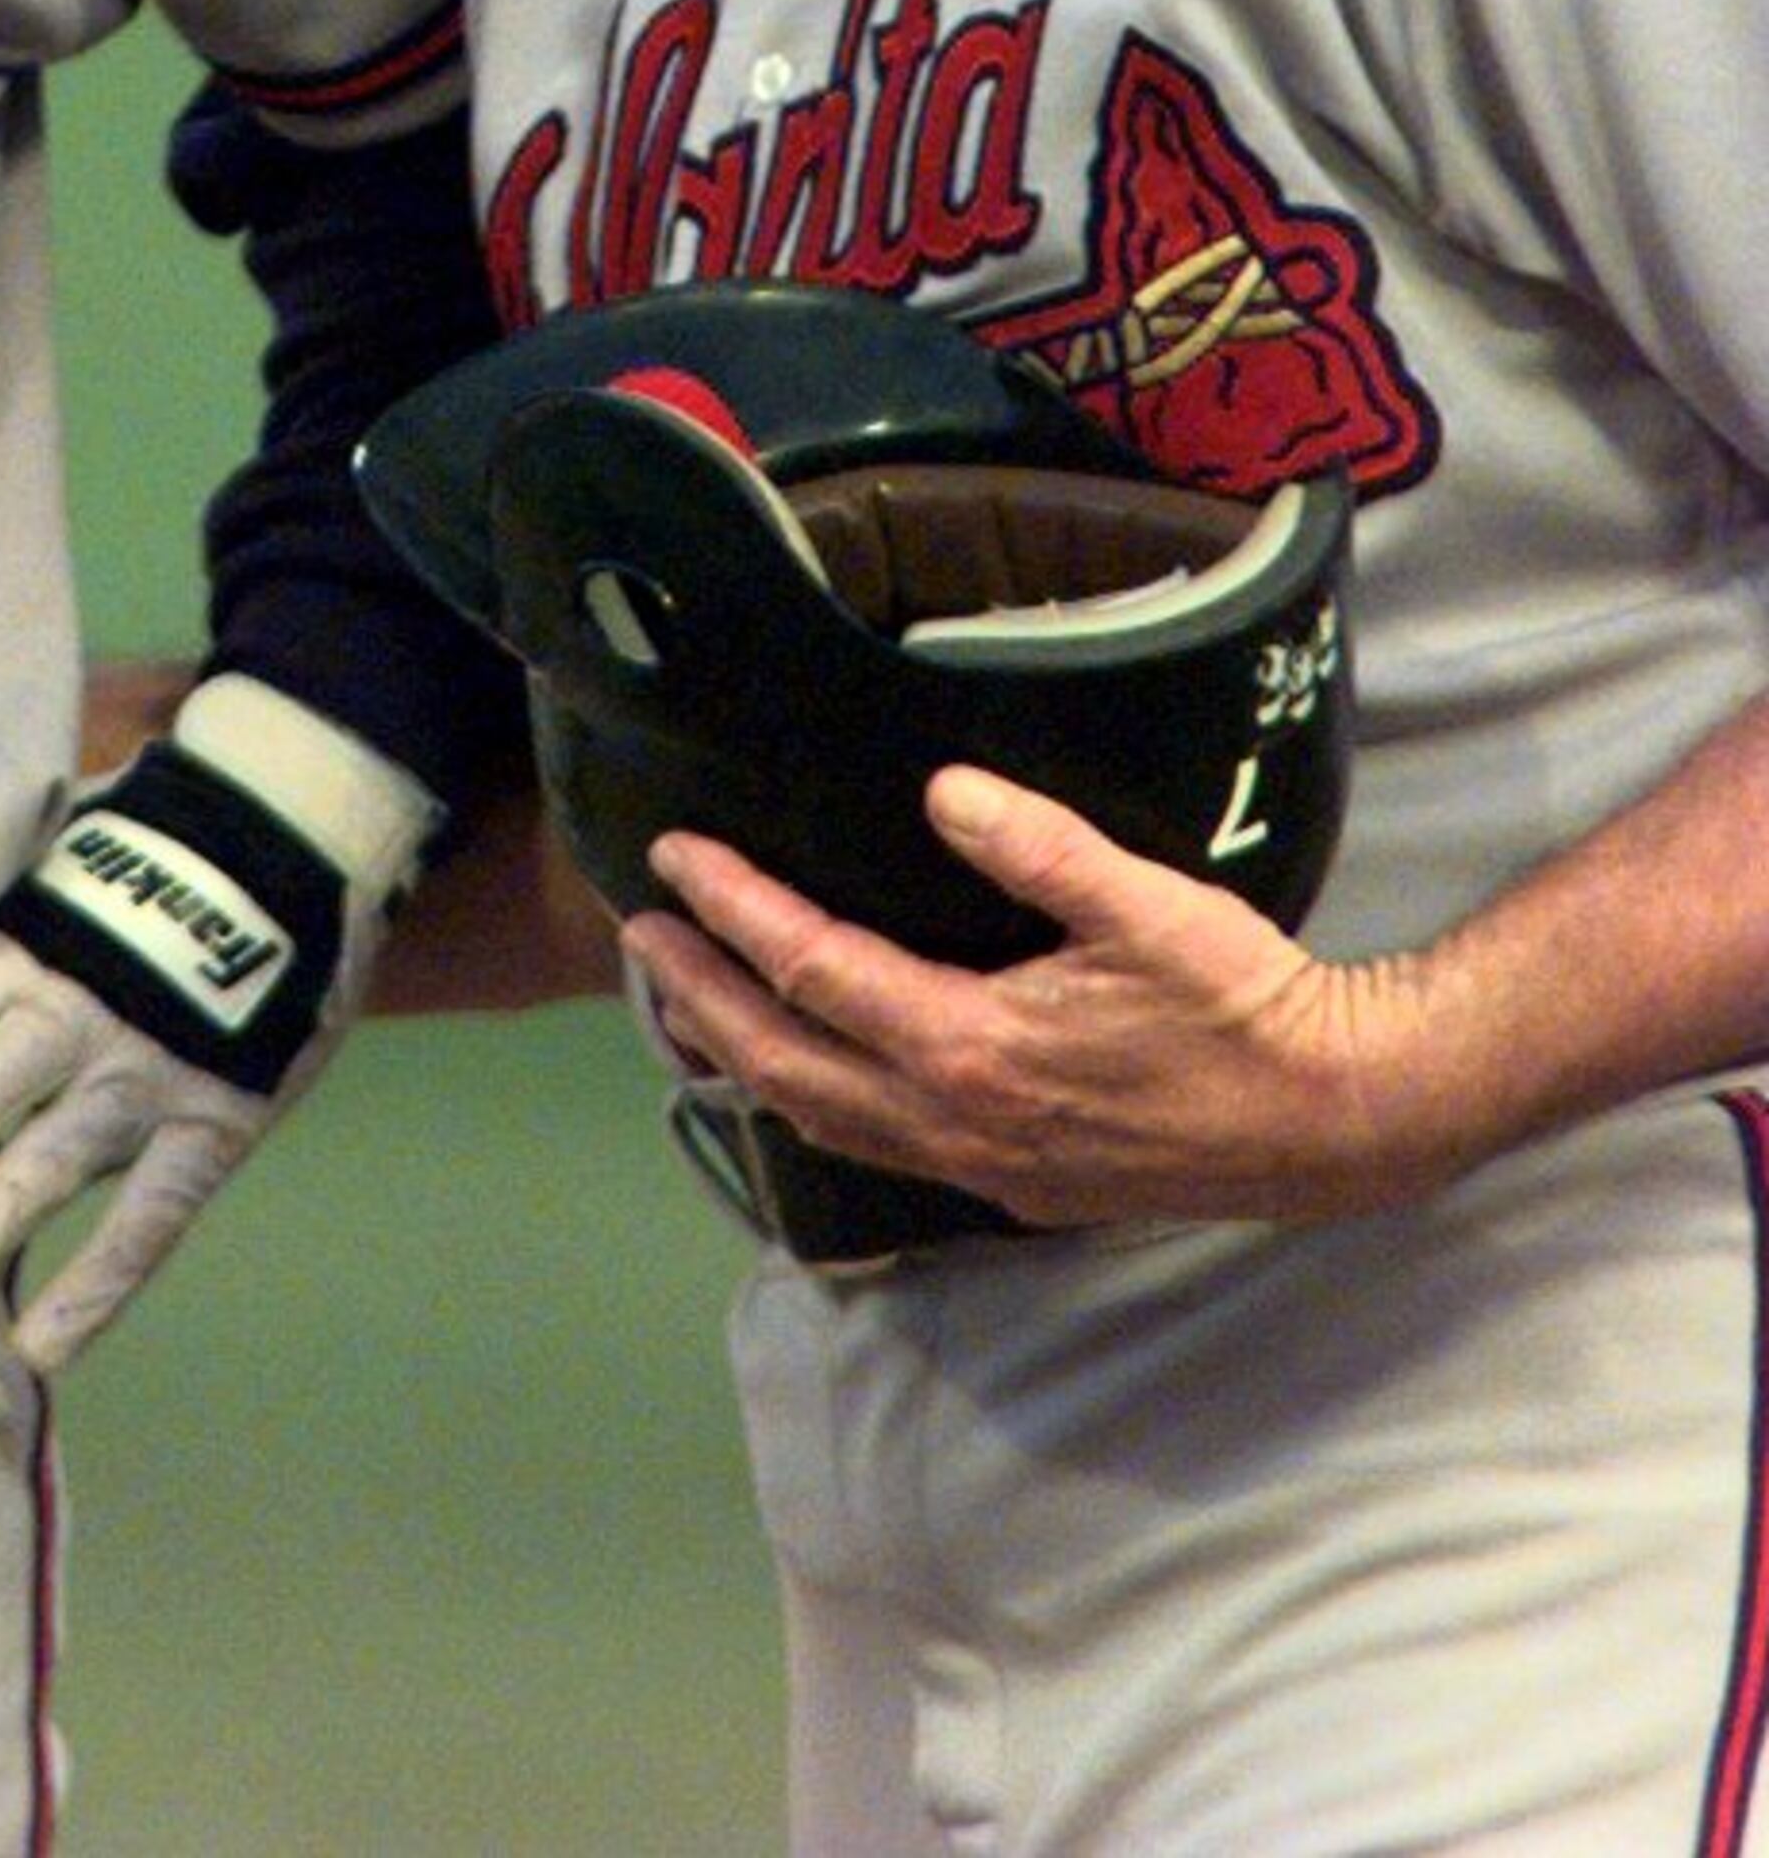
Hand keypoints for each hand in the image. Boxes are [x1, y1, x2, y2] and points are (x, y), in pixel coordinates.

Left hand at [0, 675, 432, 1372]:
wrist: (294, 836)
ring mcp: (141, 1080)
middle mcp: (67, 1018)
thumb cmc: (144, 857)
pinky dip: (96, 1285)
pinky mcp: (215, 1126)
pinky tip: (38, 1350)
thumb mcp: (48, 869)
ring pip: (33, 1178)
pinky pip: (149, 1220)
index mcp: (20, 947)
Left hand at [624, 765, 1457, 1230]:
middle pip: (783, 1063)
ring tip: (683, 1004)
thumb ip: (1037, 843)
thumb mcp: (1146, 903)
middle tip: (636, 935)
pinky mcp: (1019, 1187)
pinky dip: (813, 1104)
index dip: (730, 914)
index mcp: (973, 1048)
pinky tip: (802, 1075)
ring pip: (822, 1120)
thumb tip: (939, 788)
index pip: (810, 974)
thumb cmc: (1245, 1004)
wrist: (1338, 1120)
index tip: (671, 860)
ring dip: (742, 1059)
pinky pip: (878, 1148)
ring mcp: (984, 1167)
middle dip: (697, 997)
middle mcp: (959, 1123)